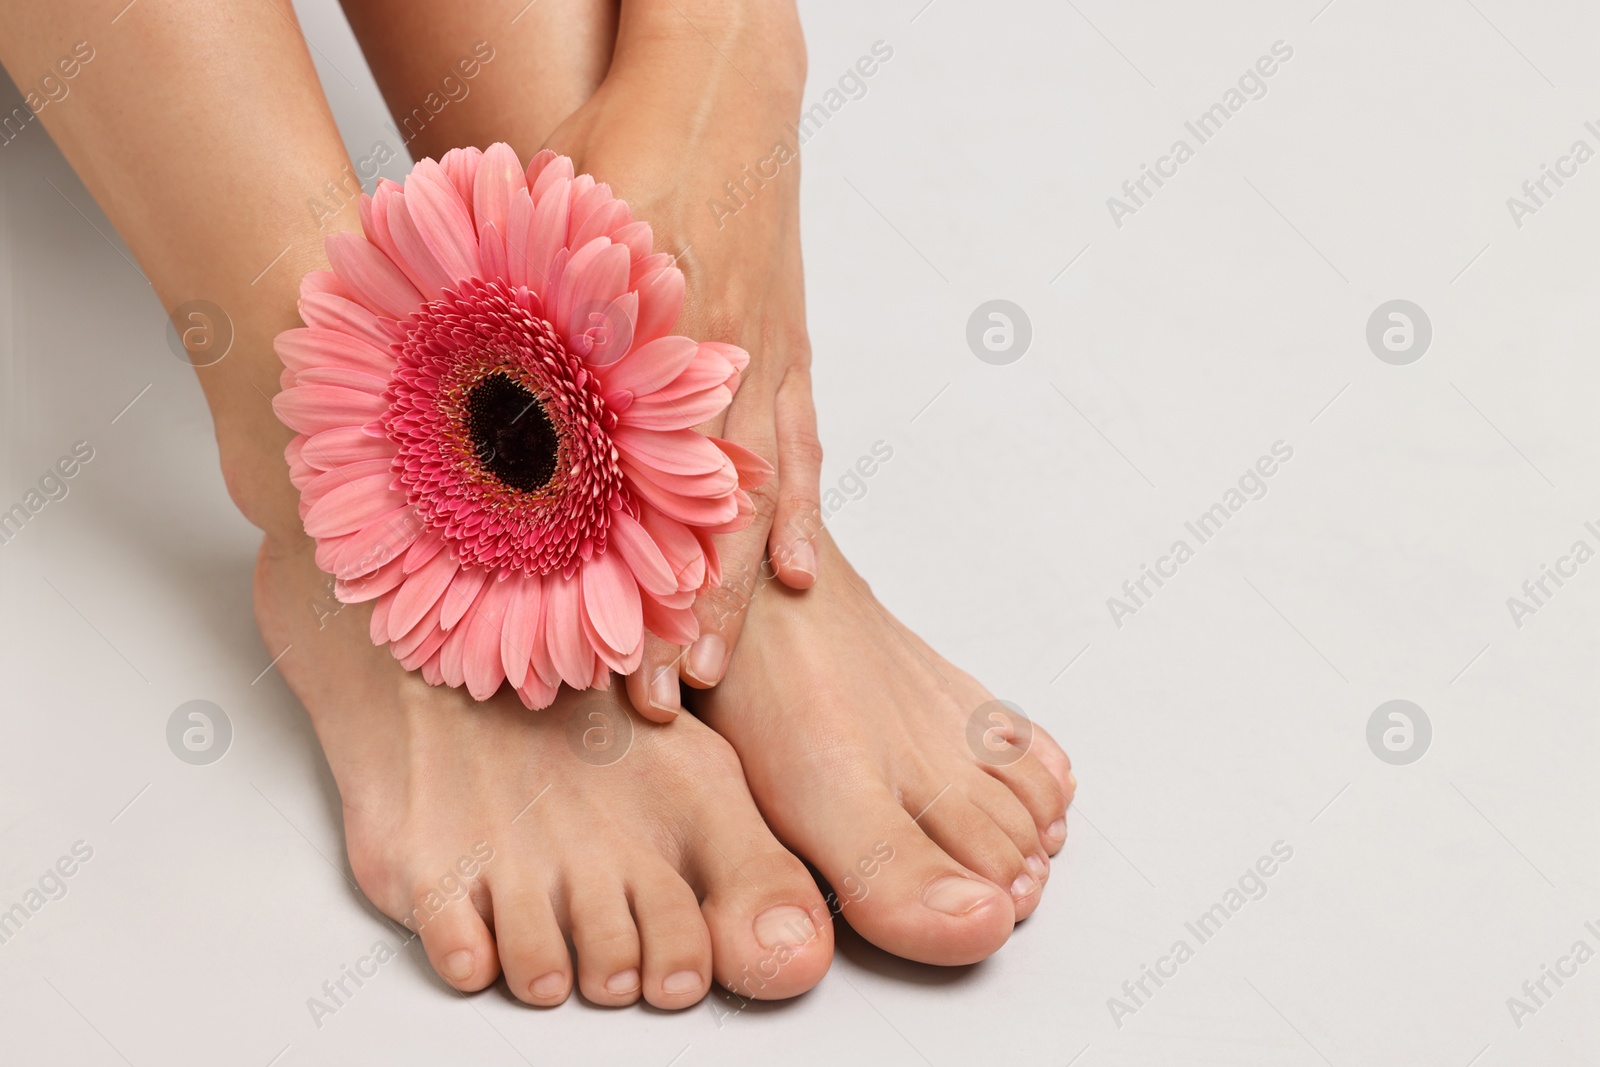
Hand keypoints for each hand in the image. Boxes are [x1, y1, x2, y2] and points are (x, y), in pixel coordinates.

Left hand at [540, 2, 821, 718]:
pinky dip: (797, 515)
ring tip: (720, 667)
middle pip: (705, 528)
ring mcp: (765, 367)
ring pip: (756, 506)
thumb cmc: (624, 147)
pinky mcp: (788, 348)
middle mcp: (721, 381)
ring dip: (736, 591)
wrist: (719, 83)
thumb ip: (528, 337)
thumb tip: (484, 431)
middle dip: (683, 620)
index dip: (635, 599)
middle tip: (662, 699)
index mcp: (659, 362)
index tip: (617, 669)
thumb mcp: (551, 239)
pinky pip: (800, 449)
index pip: (648, 512)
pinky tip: (797, 571)